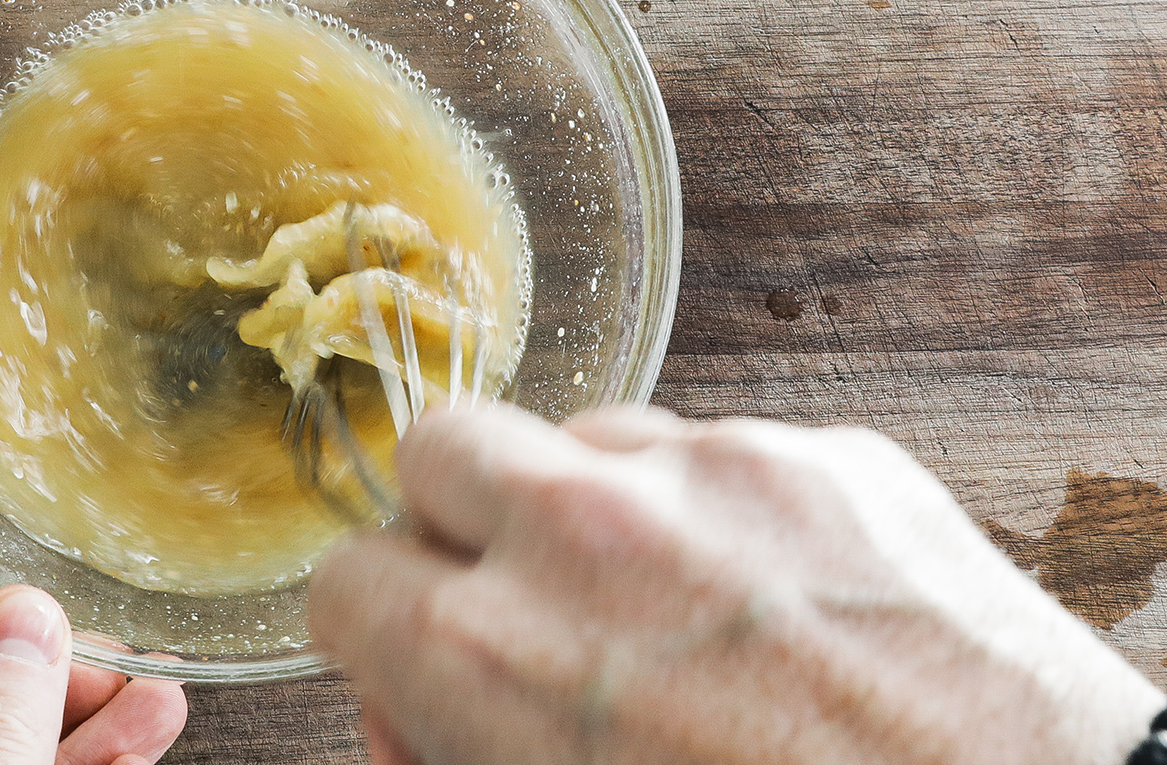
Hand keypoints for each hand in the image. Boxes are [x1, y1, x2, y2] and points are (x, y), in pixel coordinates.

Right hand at [309, 402, 1164, 764]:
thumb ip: (448, 755)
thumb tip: (412, 703)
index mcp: (490, 654)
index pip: (342, 579)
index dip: (378, 632)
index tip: (413, 656)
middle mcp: (584, 533)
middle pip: (437, 448)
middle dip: (457, 524)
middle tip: (518, 600)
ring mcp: (716, 474)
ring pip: (586, 438)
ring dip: (596, 511)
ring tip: (679, 616)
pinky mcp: (830, 455)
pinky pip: (724, 452)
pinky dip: (726, 515)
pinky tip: (787, 607)